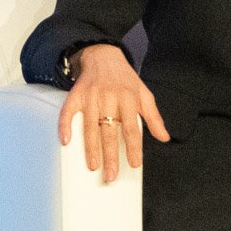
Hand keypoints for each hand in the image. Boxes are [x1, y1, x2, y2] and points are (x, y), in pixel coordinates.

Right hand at [58, 45, 170, 182]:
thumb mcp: (145, 95)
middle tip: (110, 175)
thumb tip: (164, 138)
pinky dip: (65, 126)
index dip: (133, 147)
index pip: (132, 128)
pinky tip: (65, 141)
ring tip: (93, 166)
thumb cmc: (126, 80)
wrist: (103, 55)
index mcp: (129, 99)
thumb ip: (154, 117)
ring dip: (91, 148)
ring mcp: (91, 96)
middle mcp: (110, 98)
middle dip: (111, 155)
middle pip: (110, 132)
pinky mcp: (76, 94)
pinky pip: (68, 112)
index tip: (134, 164)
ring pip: (90, 126)